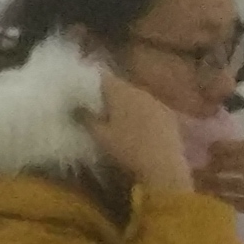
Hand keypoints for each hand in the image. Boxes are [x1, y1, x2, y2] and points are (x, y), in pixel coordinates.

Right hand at [90, 70, 196, 193]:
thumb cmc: (127, 148)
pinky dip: (141, 113)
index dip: (91, 81)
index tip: (82, 89)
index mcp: (120, 93)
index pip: (103, 78)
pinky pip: (150, 107)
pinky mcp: (168, 115)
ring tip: (117, 117)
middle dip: (109, 94)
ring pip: (136, 97)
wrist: (163, 165)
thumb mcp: (100, 136)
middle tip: (97, 106)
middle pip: (121, 86)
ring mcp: (156, 102)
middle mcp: (139, 92)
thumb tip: (75, 106)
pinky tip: (138, 126)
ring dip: (126, 103)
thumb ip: (86, 118)